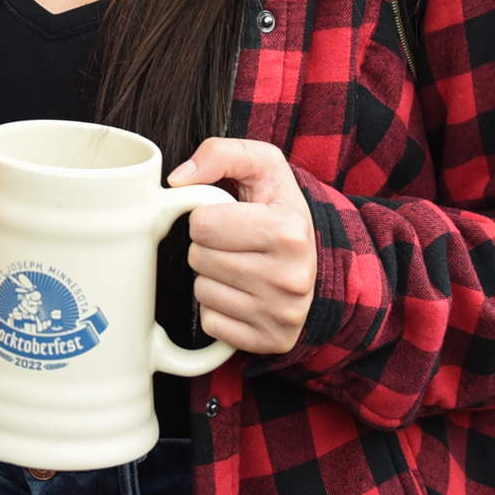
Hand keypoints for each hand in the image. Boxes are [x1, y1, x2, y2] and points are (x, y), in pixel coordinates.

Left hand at [168, 140, 318, 354]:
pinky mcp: (272, 341)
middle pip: (199, 259)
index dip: (206, 217)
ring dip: (212, 277)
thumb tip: (177, 180)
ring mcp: (283, 313)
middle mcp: (291, 276)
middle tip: (234, 243)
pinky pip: (211, 323)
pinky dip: (218, 308)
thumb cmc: (280, 209)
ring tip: (241, 266)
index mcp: (288, 230)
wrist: (317, 260)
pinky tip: (243, 293)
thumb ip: (219, 153)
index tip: (228, 218)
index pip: (203, 225)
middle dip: (207, 247)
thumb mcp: (262, 165)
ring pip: (202, 292)